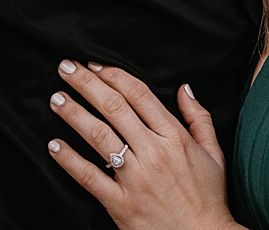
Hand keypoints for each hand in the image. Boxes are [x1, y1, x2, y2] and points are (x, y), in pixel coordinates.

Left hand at [47, 61, 237, 229]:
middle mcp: (153, 153)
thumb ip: (199, 118)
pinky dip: (70, 160)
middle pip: (113, 108)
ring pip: (99, 136)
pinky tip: (54, 146)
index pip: (138, 94)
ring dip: (74, 114)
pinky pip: (90, 177)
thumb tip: (184, 88)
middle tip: (65, 67)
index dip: (113, 75)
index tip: (94, 64)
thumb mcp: (213, 154)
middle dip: (86, 83)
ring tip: (56, 99)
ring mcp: (136, 179)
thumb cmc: (208, 198)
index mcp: (175, 138)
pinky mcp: (122, 204)